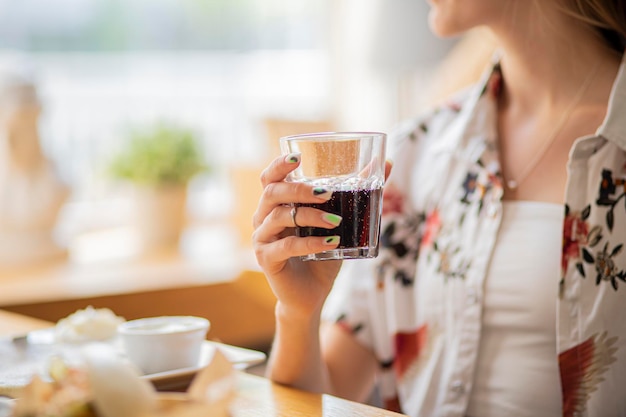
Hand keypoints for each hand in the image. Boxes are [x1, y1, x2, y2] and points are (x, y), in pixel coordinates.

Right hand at [252, 153, 342, 318]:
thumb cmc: (323, 253)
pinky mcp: (267, 259)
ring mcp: (262, 238)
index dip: (279, 165)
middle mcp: (264, 217)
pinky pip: (287, 246)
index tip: (298, 157)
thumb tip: (387, 163)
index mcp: (277, 204)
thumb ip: (358, 192)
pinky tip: (332, 243)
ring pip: (280, 216)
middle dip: (300, 189)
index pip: (270, 178)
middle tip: (327, 193)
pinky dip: (311, 243)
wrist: (311, 294)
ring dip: (311, 216)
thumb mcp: (341, 221)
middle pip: (272, 192)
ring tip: (336, 221)